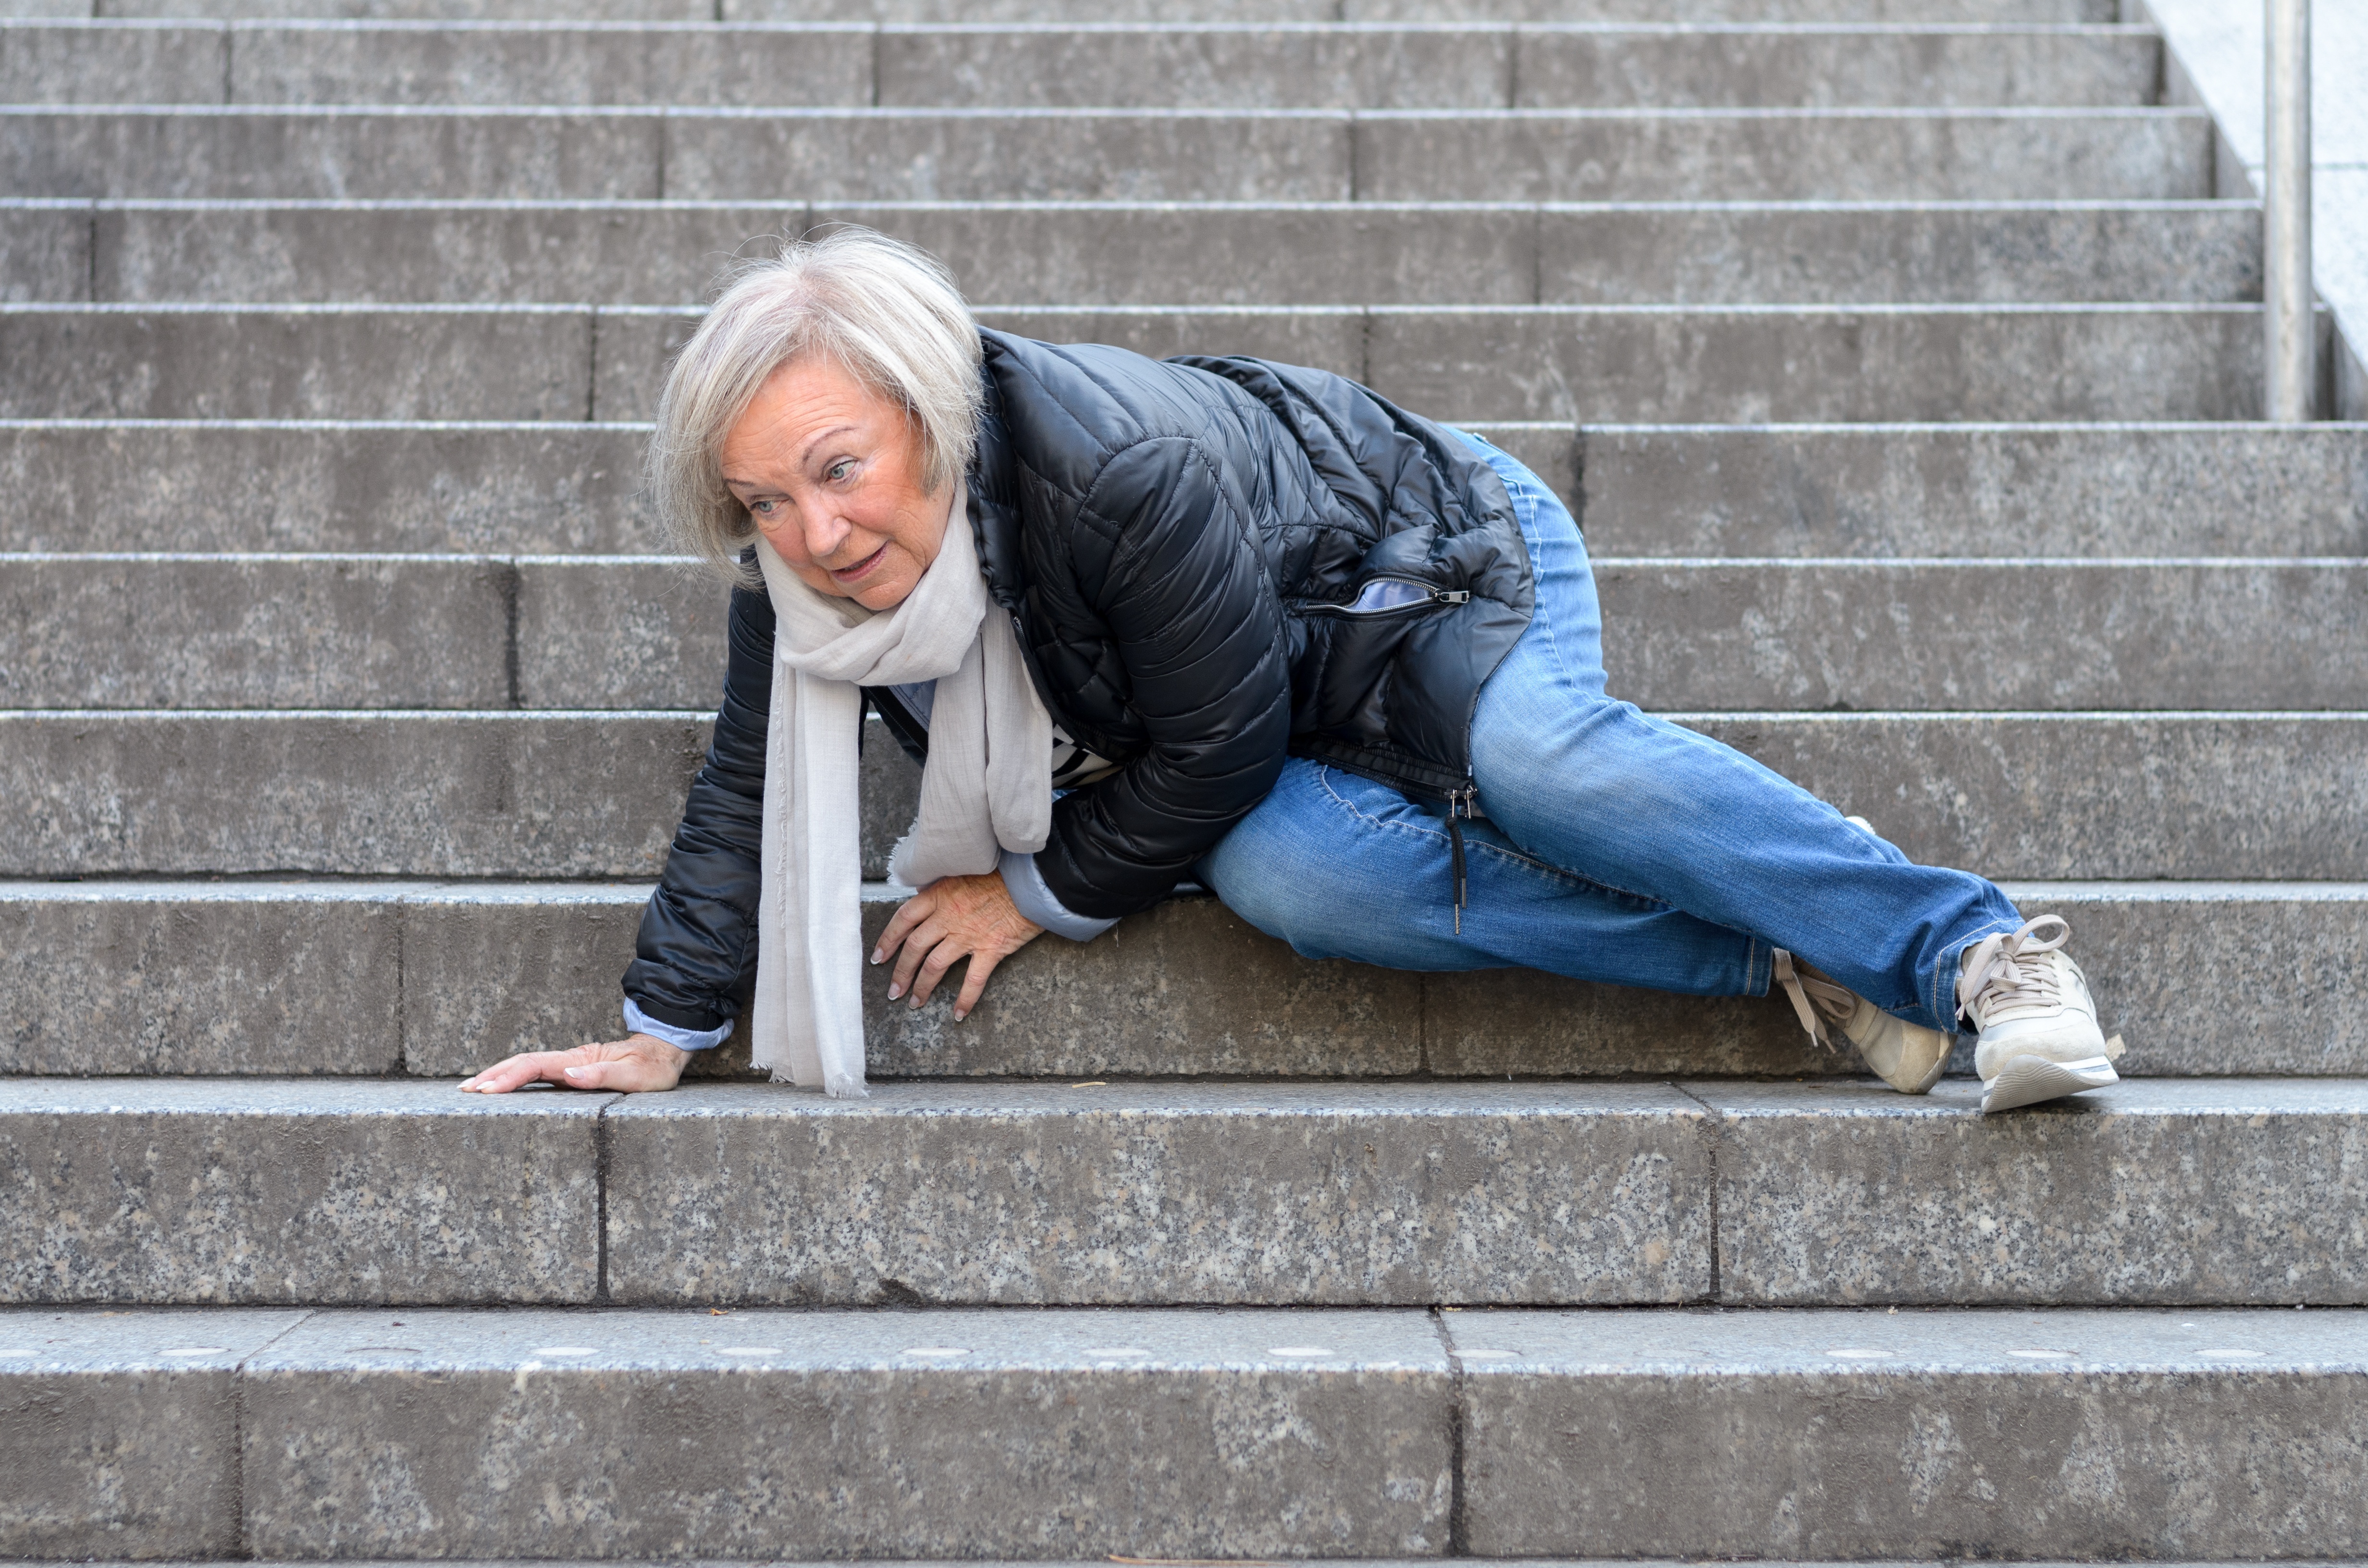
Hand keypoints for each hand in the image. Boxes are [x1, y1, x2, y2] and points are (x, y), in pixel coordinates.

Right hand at [458, 1032, 690, 1093]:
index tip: (487, 1091)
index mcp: (579, 1059)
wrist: (663, 1053)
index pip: (535, 1066)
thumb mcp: (635, 1076)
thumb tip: (568, 1076)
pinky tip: (503, 1089)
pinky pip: (537, 1074)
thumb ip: (602, 1076)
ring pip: (526, 1067)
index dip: (509, 1077)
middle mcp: (569, 1060)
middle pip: (523, 1063)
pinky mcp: (571, 1072)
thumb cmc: (652, 1068)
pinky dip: (515, 1079)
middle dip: (492, 1075)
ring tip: (473, 1089)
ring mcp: (569, 1065)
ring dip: (499, 1076)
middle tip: (465, 1091)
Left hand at [872, 870, 1042, 1020]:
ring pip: (935, 965)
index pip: (904, 919)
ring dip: (922, 987)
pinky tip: (959, 1014)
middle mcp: (948, 916)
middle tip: (894, 990)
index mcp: (939, 895)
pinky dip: (965, 1000)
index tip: (879, 956)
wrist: (1033, 878)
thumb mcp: (964, 872)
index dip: (888, 940)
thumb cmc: (1002, 874)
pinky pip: (973, 980)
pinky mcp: (991, 948)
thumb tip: (925, 897)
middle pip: (914, 947)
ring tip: (915, 1002)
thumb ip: (943, 889)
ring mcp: (968, 934)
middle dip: (900, 972)